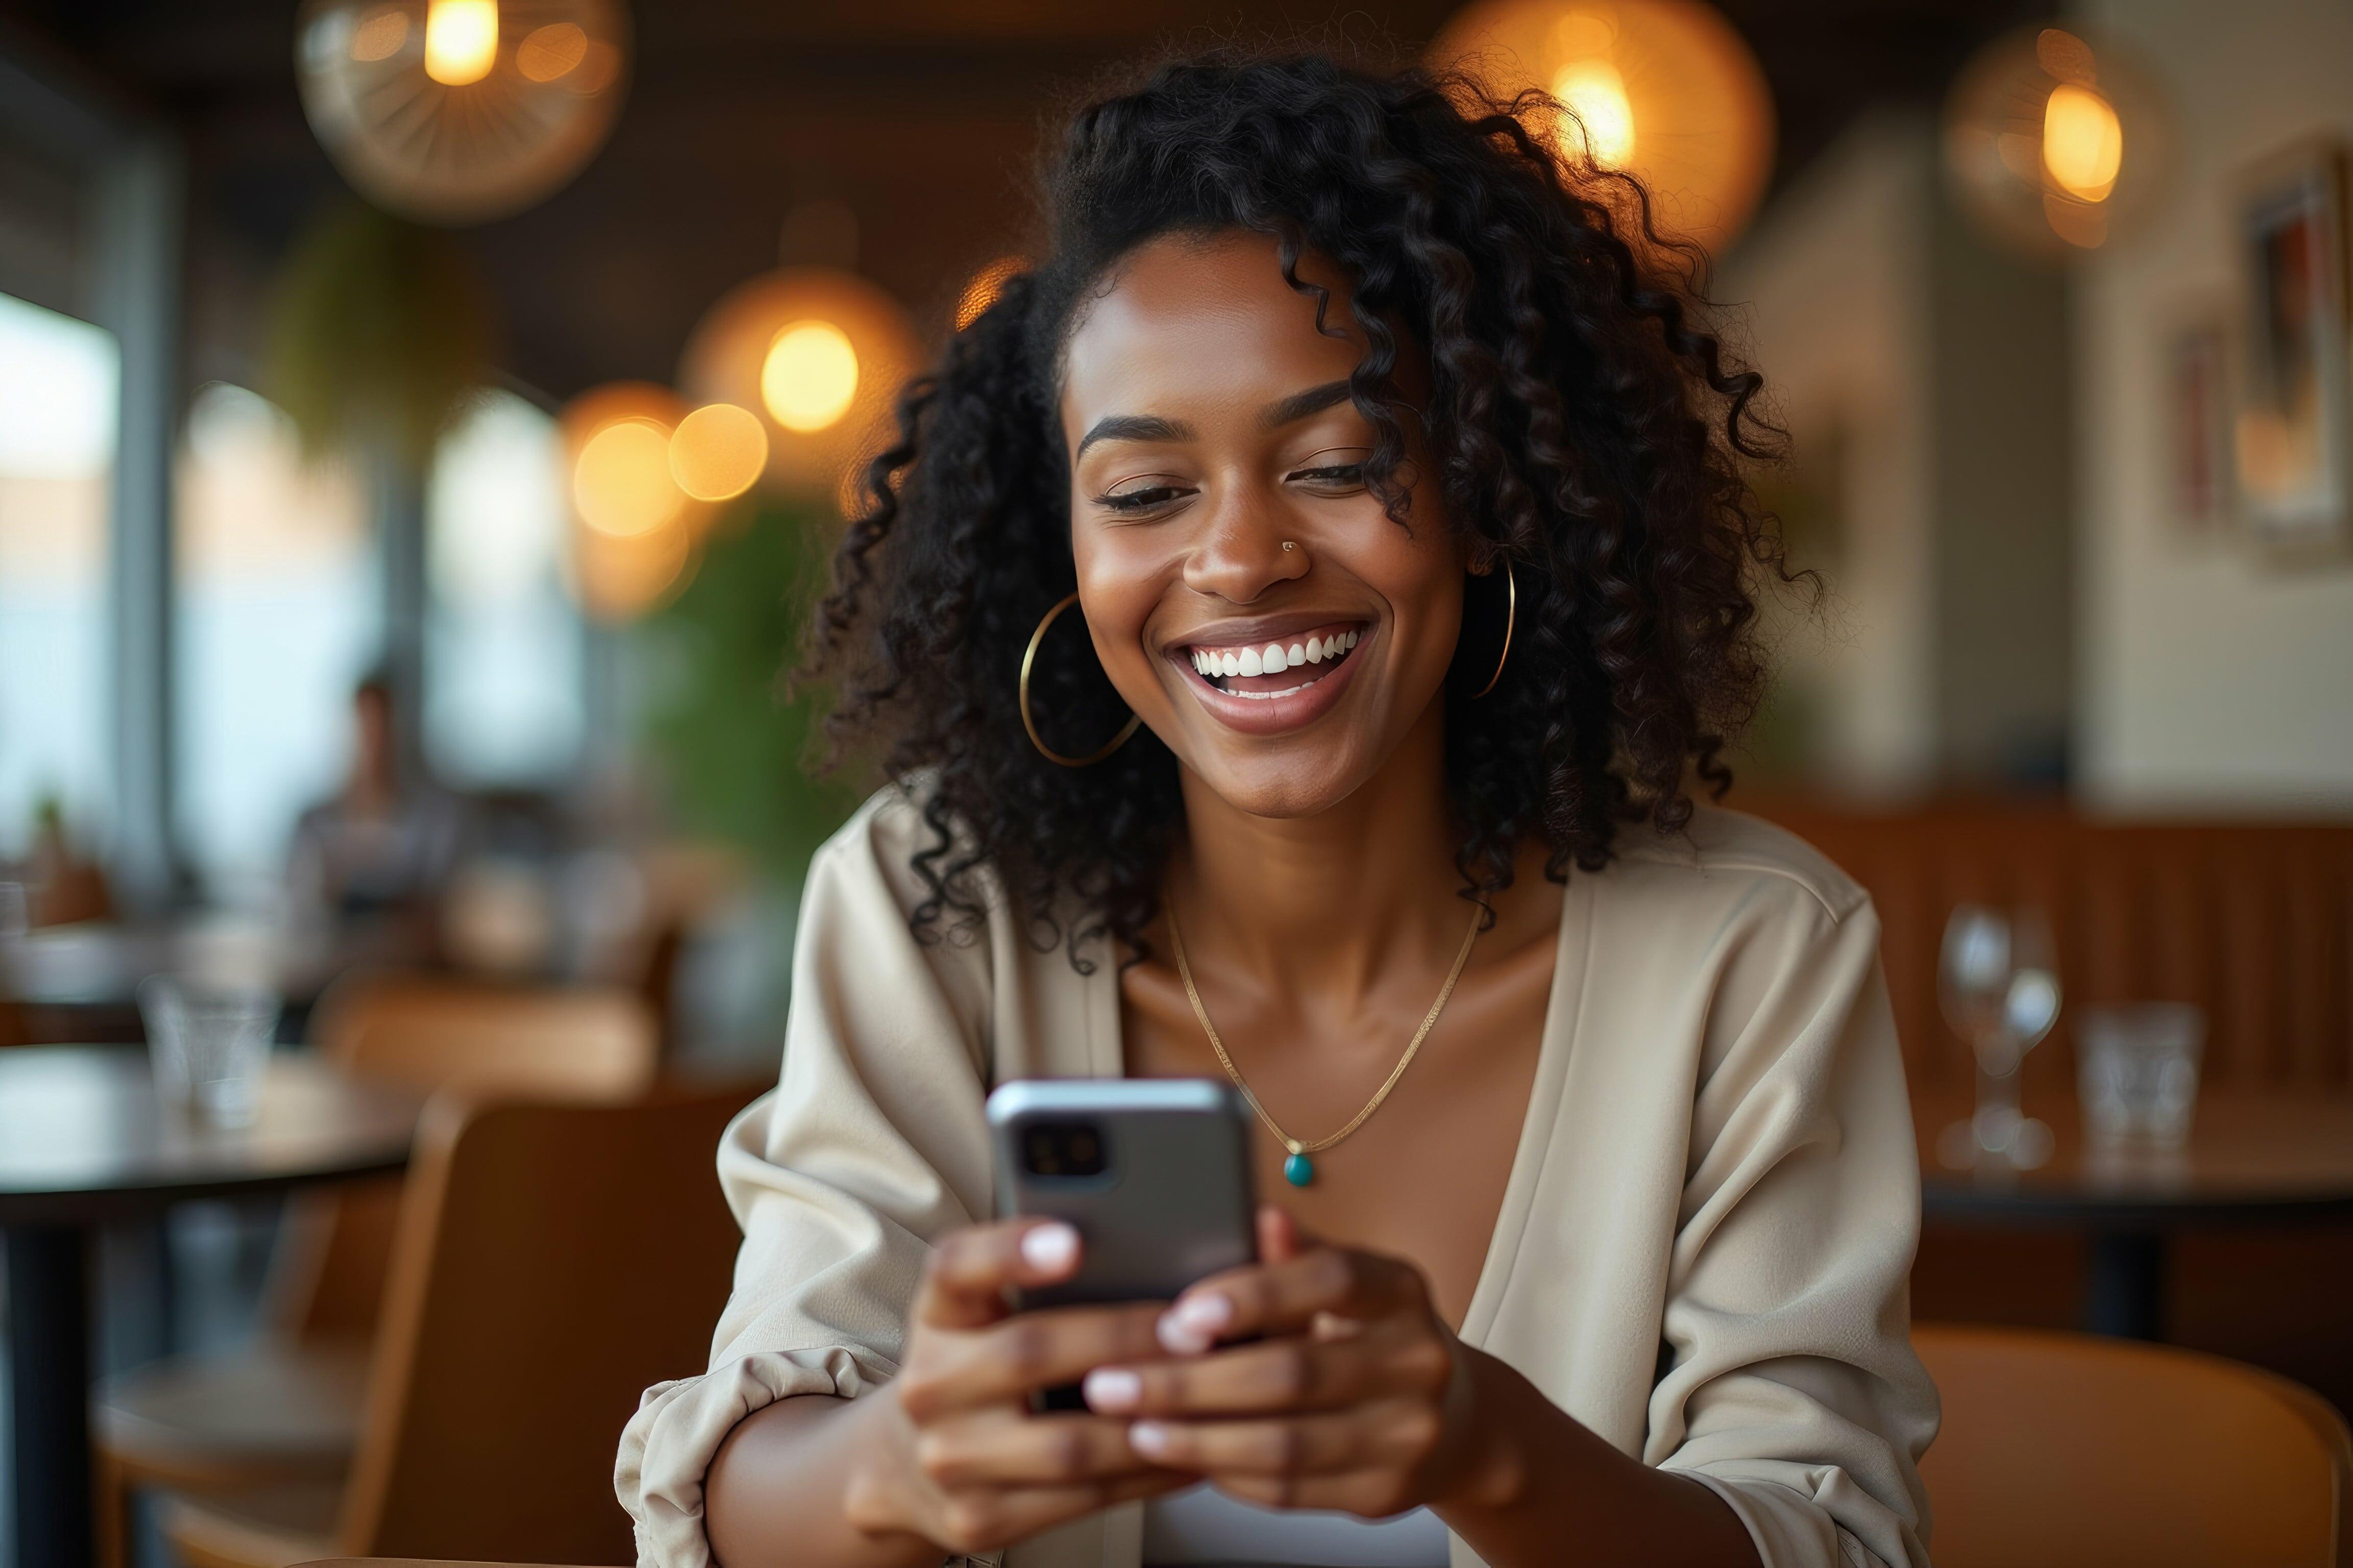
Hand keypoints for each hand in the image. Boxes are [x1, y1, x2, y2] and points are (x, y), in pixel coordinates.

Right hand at [841, 1219, 1193, 1555]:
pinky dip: (1147, 1475)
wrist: (907, 1464)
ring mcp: (949, 1459)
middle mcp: (930, 1384)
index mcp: (937, 1315)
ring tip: (1209, 1392)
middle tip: (1194, 1328)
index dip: (1010, 1251)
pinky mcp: (978, 1519)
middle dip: (1123, 1339)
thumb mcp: (984, 1311)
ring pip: (1068, 1443)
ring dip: (1149, 1418)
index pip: (955, 1266)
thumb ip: (1039, 1276)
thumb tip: (1146, 1244)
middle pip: (1029, 1352)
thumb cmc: (978, 1367)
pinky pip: (1083, 1500)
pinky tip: (1190, 1452)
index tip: (1073, 1240)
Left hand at [1074, 1208, 1512, 1516]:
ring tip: (1132, 1425)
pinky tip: (1183, 1457)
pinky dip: (1228, 1475)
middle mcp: (1416, 1360)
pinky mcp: (1386, 1493)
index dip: (1253, 1293)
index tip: (1179, 1313)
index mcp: (1399, 1289)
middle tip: (1113, 1380)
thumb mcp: (1350, 1285)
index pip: (1329, 1279)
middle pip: (1293, 1373)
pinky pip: (1291, 1490)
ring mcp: (1407, 1433)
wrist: (1458, 1423)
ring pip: (1284, 1444)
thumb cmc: (1374, 1336)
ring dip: (1196, 1437)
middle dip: (1189, 1382)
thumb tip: (1255, 1215)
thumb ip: (1295, 1255)